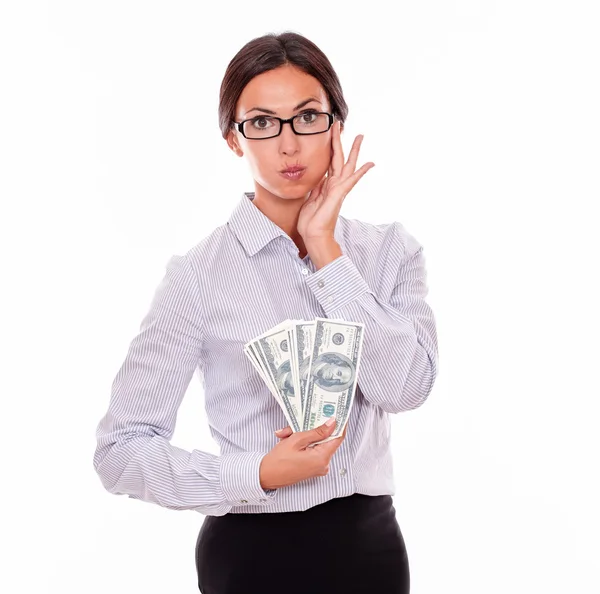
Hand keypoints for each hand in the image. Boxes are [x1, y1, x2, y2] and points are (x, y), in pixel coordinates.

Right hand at [259, 419, 347, 489]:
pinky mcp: (313, 467)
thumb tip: (332, 423)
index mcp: (322, 458)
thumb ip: (317, 431)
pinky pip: (313, 450)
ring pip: (317, 443)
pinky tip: (290, 439)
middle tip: (303, 420)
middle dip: (314, 428)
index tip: (338, 413)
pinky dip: (304, 442)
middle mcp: (323, 464)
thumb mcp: (297, 440)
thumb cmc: (278, 460)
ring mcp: (318, 467)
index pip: (338, 437)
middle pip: (325, 439)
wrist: (266, 476)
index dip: (340, 424)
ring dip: (305, 435)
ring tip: (288, 433)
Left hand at [297, 119, 374, 242]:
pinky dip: (361, 171)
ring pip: (347, 165)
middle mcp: (334, 185)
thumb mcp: (310, 199)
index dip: (330, 147)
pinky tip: (370, 163)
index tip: (330, 133)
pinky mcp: (339, 194)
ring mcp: (338, 189)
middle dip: (340, 141)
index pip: (329, 161)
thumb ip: (316, 188)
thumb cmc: (311, 222)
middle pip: (339, 158)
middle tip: (341, 124)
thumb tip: (318, 178)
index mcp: (326, 185)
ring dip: (353, 150)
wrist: (314, 235)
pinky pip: (352, 180)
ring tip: (360, 136)